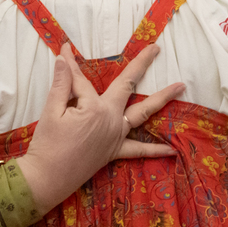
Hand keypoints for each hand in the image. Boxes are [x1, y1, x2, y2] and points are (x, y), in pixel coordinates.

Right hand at [17, 44, 183, 215]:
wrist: (47, 178)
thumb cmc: (46, 145)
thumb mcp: (50, 111)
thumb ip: (61, 84)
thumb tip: (63, 58)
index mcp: (94, 108)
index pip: (82, 80)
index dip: (71, 65)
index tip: (66, 50)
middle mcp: (111, 119)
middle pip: (128, 86)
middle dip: (142, 65)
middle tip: (156, 48)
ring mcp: (116, 136)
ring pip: (143, 114)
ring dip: (162, 98)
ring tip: (181, 87)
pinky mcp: (114, 152)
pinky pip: (139, 150)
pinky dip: (155, 150)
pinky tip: (171, 150)